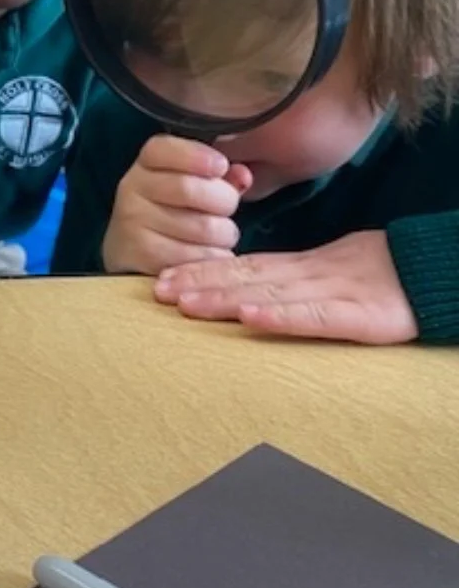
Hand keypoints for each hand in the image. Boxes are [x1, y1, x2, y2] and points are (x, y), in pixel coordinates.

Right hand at [102, 135, 251, 274]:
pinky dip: (213, 258)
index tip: (221, 166)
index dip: (195, 155)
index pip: (162, 149)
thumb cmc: (172, 212)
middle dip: (224, 201)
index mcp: (145, 165)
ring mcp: (133, 223)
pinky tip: (207, 255)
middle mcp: (132, 189)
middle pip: (190, 189)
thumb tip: (243, 176)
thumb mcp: (192, 185)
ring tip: (217, 237)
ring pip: (202, 227)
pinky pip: (197, 257)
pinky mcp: (143, 255)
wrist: (134, 254)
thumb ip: (220, 177)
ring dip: (223, 236)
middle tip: (226, 210)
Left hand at [153, 230, 417, 344]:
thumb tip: (241, 296)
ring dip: (223, 298)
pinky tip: (250, 318)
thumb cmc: (376, 279)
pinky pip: (314, 316)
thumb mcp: (325, 277)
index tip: (163, 280)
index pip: (240, 269)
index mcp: (297, 269)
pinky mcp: (359, 316)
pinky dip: (280, 317)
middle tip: (156, 291)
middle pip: (243, 278)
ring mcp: (330, 294)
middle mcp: (304, 277)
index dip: (201, 272)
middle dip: (197, 283)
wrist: (432, 273)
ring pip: (267, 294)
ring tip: (185, 303)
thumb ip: (286, 283)